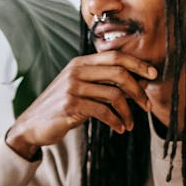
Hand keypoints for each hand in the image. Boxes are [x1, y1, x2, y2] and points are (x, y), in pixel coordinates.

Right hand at [5, 53, 157, 158]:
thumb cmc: (62, 108)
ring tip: (130, 124)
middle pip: (118, 73)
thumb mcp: (81, 90)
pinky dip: (116, 121)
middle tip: (146, 105)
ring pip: (114, 94)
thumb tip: (138, 82)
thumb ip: (102, 84)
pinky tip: (120, 129)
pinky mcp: (70, 105)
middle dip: (138, 90)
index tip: (153, 74)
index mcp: (80, 63)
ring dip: (128, 112)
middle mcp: (76, 71)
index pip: (115, 56)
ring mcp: (72, 87)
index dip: (137, 64)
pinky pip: (103, 111)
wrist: (32, 125)